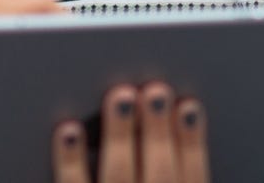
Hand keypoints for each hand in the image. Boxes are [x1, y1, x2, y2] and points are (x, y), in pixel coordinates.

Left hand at [52, 82, 206, 182]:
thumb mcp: (166, 182)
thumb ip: (173, 164)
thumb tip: (178, 108)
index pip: (194, 177)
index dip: (193, 141)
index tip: (189, 105)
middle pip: (159, 173)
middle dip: (156, 128)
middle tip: (154, 90)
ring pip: (118, 174)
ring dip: (120, 133)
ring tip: (119, 97)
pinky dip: (71, 158)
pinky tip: (68, 129)